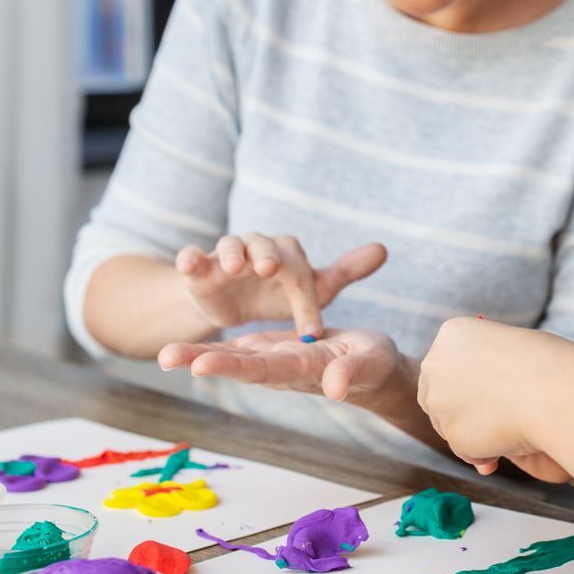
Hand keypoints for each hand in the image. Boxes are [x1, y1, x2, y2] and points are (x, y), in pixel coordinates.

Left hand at [158, 327, 401, 400]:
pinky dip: (211, 349)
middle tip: (166, 356)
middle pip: (238, 364)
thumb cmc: (375, 364)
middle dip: (202, 360)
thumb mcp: (370, 362)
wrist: (371, 368)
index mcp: (304, 368)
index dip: (234, 365)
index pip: (264, 368)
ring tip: (162, 355)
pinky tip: (184, 352)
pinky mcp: (271, 353)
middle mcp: (281, 368)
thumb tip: (336, 388)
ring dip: (197, 357)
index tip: (202, 363)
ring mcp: (273, 362)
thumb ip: (352, 372)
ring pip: (232, 358)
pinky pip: (237, 350)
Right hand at [176, 235, 385, 337]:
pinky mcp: (199, 267)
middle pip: (263, 243)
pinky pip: (192, 256)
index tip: (310, 330)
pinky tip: (190, 264)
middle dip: (265, 254)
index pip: (300, 274)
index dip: (306, 301)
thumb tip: (383, 248)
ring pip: (229, 244)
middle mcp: (257, 248)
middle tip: (268, 267)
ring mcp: (226, 254)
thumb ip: (344, 271)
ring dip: (231, 252)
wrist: (236, 303)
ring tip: (233, 266)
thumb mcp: (313, 289)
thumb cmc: (280, 294)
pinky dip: (190, 257)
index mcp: (288, 255)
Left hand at [418, 318, 573, 476]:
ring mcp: (439, 401)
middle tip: (497, 418)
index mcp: (450, 335)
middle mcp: (435, 365)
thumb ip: (483, 367)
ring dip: (474, 433)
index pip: (444, 367)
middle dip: (462, 412)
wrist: (556, 390)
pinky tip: (509, 442)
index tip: (492, 390)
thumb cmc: (546, 366)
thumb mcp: (506, 349)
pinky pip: (465, 450)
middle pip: (437, 398)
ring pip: (449, 427)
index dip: (467, 385)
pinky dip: (484, 453)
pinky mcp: (452, 435)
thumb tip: (470, 404)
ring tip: (510, 426)